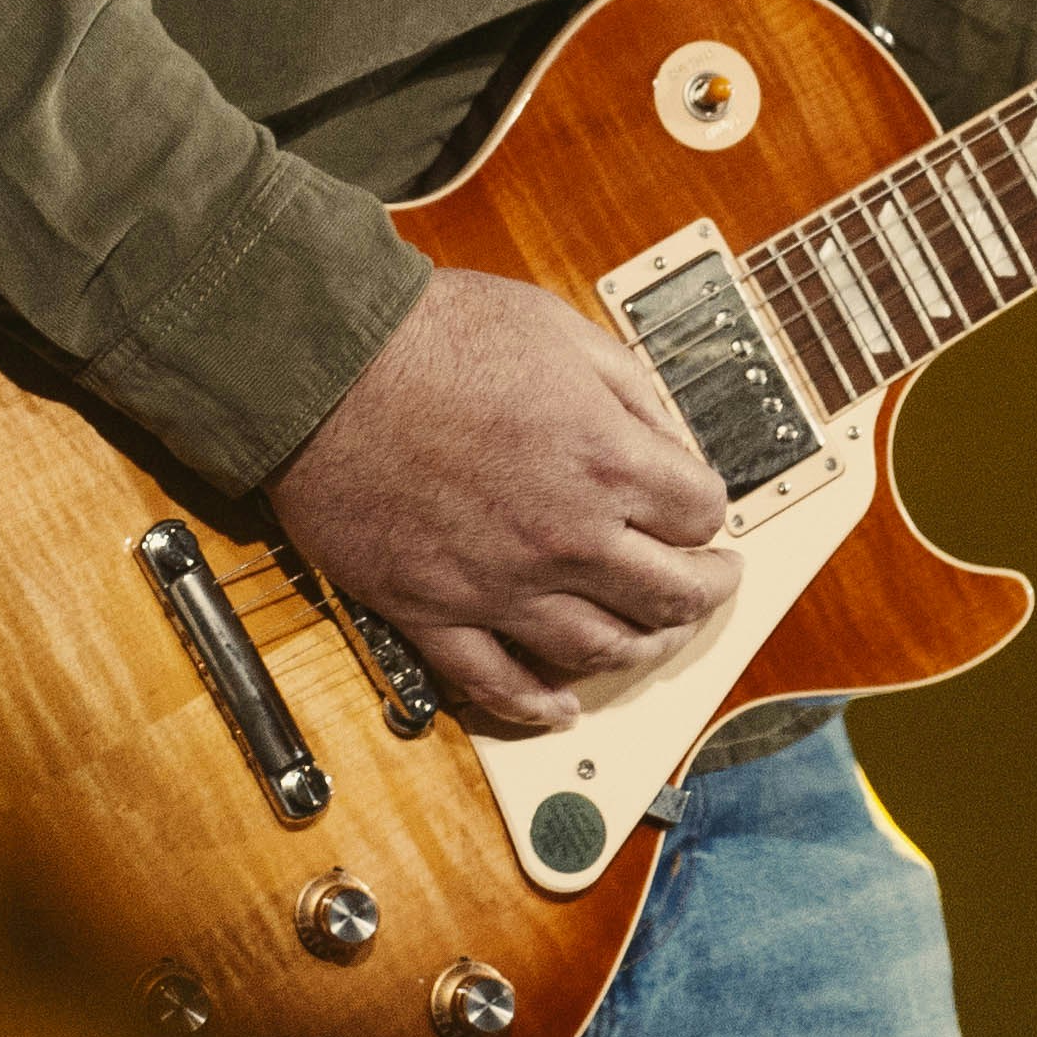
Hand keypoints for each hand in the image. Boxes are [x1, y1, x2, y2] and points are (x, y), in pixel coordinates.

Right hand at [270, 265, 735, 731]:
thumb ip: (626, 390)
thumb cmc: (433, 334)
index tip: (700, 506)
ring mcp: (499, 584)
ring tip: (656, 635)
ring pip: (599, 649)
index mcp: (606, 459)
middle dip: (707, 589)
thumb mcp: (560, 329)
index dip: (708, 509)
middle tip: (714, 580)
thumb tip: (664, 438)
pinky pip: (496, 683)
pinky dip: (538, 704)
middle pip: (671, 594)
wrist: (322, 364)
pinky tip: (564, 706)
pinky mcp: (432, 611)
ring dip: (643, 647)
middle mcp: (565, 536)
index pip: (700, 512)